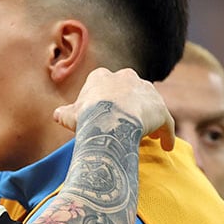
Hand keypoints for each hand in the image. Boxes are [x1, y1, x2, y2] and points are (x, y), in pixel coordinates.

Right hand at [53, 67, 174, 150]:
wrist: (109, 121)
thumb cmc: (87, 117)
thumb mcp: (70, 115)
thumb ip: (65, 113)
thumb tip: (57, 114)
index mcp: (103, 77)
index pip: (104, 84)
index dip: (104, 101)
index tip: (102, 115)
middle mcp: (128, 77)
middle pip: (131, 91)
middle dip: (131, 105)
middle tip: (127, 123)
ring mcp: (146, 92)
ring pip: (150, 105)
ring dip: (151, 119)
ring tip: (151, 137)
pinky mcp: (161, 109)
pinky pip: (166, 123)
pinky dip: (167, 135)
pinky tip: (167, 147)